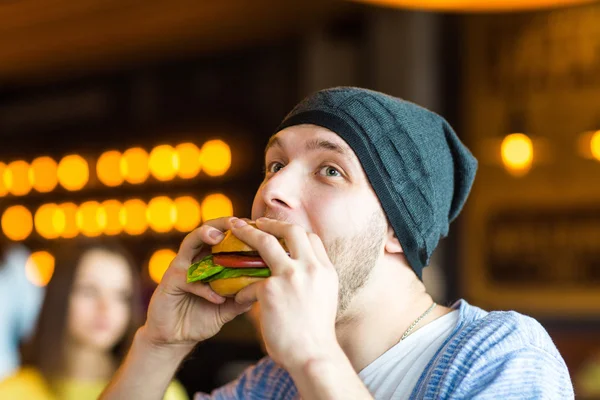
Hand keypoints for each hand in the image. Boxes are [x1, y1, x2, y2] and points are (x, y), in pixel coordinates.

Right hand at [142, 217, 252, 352]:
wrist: (174, 339)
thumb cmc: (201, 317)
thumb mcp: (228, 308)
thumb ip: (243, 298)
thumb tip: (265, 289)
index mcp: (209, 260)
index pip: (223, 237)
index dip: (239, 229)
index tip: (257, 226)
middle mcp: (194, 259)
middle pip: (206, 230)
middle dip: (221, 223)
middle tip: (237, 221)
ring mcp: (180, 268)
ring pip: (190, 243)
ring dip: (204, 236)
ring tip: (218, 237)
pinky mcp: (169, 282)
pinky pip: (188, 279)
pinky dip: (204, 287)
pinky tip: (218, 298)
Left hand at [233, 217, 340, 370]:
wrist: (313, 356)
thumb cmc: (316, 335)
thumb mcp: (325, 299)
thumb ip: (313, 280)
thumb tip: (298, 272)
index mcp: (325, 270)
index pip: (311, 238)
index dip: (294, 232)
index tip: (281, 231)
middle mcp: (311, 268)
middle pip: (291, 231)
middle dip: (272, 223)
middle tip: (256, 222)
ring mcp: (291, 276)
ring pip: (265, 243)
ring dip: (248, 233)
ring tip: (234, 229)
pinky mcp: (270, 290)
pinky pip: (249, 283)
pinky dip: (242, 291)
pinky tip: (238, 300)